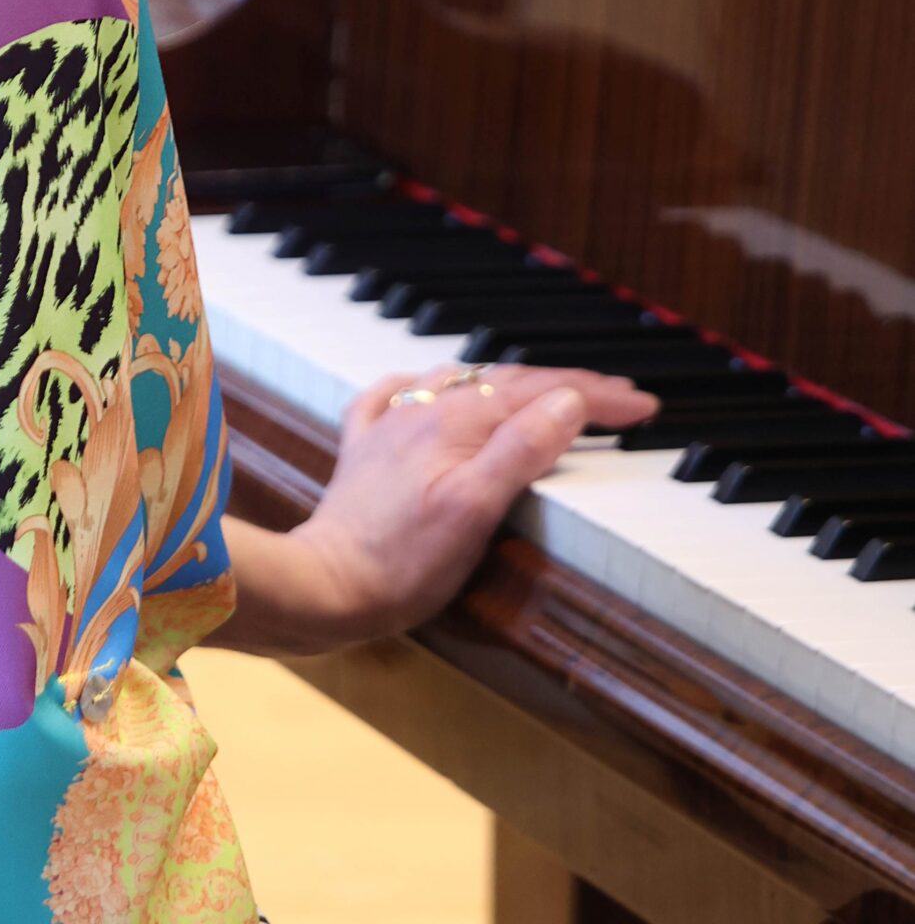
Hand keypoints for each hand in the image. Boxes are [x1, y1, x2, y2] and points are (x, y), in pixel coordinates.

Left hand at [283, 363, 658, 646]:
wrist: (324, 585)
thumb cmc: (402, 562)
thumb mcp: (476, 509)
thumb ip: (521, 450)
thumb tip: (567, 403)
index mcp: (456, 421)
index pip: (541, 393)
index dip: (597, 397)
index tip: (642, 405)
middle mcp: (423, 411)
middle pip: (506, 382)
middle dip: (566, 385)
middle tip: (616, 398)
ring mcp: (391, 428)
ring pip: (460, 383)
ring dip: (511, 382)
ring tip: (545, 388)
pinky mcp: (365, 451)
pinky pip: (396, 396)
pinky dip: (428, 385)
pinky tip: (428, 386)